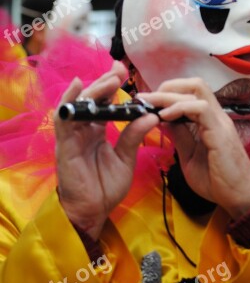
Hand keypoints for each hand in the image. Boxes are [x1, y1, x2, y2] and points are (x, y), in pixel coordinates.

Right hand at [54, 62, 158, 239]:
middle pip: (92, 99)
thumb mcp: (126, 158)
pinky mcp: (65, 144)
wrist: (93, 212)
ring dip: (94, 89)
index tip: (125, 71)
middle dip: (105, 82)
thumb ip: (134, 136)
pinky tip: (78, 86)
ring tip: (111, 80)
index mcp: (97, 130)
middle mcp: (84, 129)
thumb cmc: (106, 187)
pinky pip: (64, 118)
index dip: (112, 86)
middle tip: (120, 70)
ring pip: (80, 104)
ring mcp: (73, 135)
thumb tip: (151, 114)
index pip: (105, 102)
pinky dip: (69, 101)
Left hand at [140, 78, 249, 219]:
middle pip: (194, 84)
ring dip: (169, 95)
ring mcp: (220, 121)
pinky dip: (180, 107)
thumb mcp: (190, 156)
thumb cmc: (217, 181)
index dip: (168, 91)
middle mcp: (216, 115)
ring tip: (150, 103)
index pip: (191, 92)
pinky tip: (164, 116)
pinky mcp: (220, 132)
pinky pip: (200, 109)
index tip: (147, 100)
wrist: (239, 199)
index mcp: (210, 120)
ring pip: (197, 91)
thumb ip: (180, 136)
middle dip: (168, 86)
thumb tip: (162, 120)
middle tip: (146, 98)